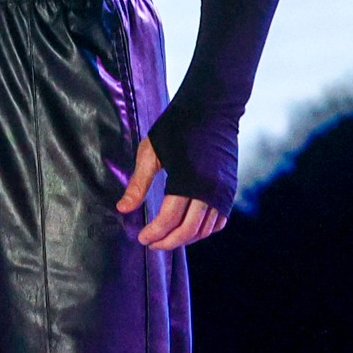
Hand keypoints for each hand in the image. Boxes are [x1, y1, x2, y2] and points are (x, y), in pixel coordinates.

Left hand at [116, 135, 227, 249]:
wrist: (212, 108)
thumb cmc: (176, 126)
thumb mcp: (150, 152)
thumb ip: (138, 184)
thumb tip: (122, 210)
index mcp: (187, 180)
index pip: (169, 220)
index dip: (154, 233)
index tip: (141, 238)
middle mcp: (209, 190)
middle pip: (188, 231)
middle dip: (168, 242)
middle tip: (151, 243)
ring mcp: (223, 191)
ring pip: (205, 230)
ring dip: (185, 238)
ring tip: (166, 237)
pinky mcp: (230, 189)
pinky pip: (218, 221)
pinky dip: (203, 230)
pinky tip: (187, 228)